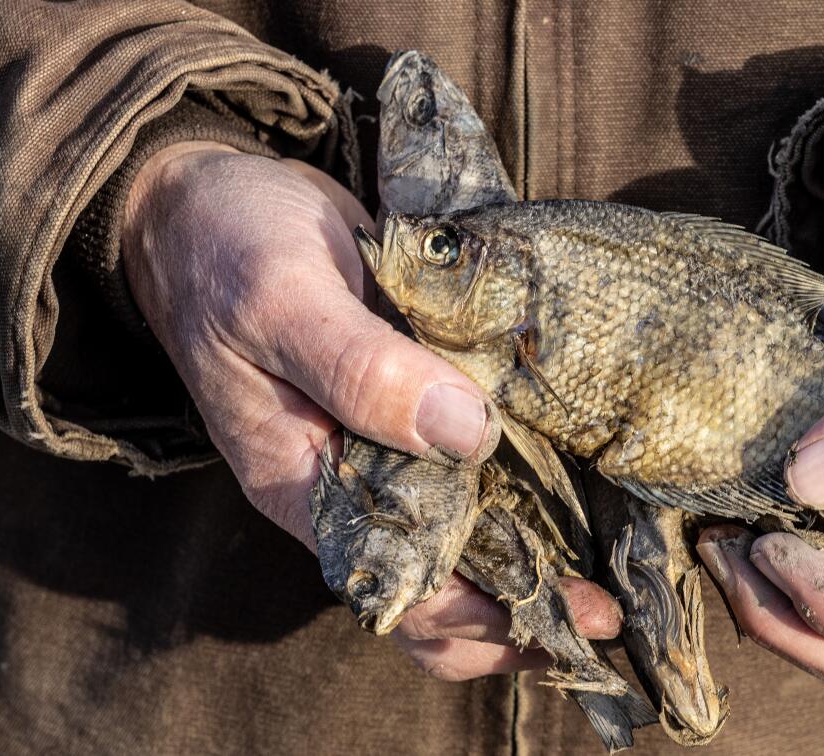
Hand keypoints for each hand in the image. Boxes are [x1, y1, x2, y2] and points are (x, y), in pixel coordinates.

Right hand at [122, 142, 620, 677]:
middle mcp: (352, 483)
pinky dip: (524, 482)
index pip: (403, 589)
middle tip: (608, 610)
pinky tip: (583, 486)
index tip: (570, 612)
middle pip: (444, 582)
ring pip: (466, 530)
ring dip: (532, 555)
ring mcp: (387, 446)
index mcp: (305, 487)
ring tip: (610, 564)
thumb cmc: (229, 250)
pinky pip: (474, 462)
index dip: (486, 619)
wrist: (213, 201)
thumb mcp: (282, 301)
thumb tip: (469, 434)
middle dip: (523, 606)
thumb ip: (362, 370)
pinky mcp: (417, 401)